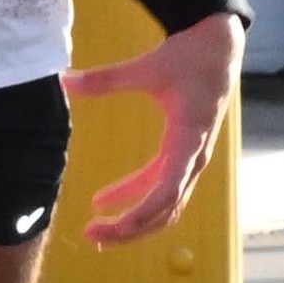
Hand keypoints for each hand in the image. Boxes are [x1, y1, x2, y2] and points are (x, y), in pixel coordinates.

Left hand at [80, 12, 245, 236]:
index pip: (167, 190)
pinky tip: (105, 201)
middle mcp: (195, 157)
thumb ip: (106, 79)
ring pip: (166, 207)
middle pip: (166, 210)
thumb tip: (64, 79)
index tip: (109, 223)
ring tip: (96, 231)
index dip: (140, 212)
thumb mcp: (147, 67)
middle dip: (130, 229)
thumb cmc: (189, 57)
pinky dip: (137, 201)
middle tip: (91, 235)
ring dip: (134, 222)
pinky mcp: (186, 155)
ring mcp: (192, 159)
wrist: (220, 47)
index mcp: (189, 139)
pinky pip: (163, 189)